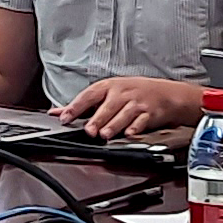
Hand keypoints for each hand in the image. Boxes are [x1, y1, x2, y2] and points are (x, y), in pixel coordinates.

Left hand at [58, 74, 207, 136]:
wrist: (166, 93)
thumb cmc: (133, 93)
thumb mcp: (108, 93)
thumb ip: (83, 105)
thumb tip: (56, 112)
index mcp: (109, 87)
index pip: (88, 95)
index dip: (76, 107)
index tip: (65, 117)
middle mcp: (122, 93)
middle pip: (107, 107)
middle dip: (97, 119)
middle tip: (88, 130)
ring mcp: (137, 103)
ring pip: (123, 115)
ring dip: (114, 125)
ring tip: (105, 135)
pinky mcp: (150, 113)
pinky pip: (142, 121)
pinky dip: (136, 128)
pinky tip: (129, 134)